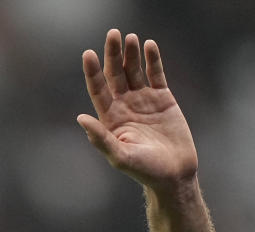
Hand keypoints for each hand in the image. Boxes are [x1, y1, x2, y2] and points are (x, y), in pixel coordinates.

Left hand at [78, 29, 197, 197]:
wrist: (174, 174)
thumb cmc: (144, 170)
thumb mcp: (119, 156)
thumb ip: (100, 138)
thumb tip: (81, 118)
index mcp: (110, 118)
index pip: (98, 89)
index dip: (92, 72)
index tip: (88, 54)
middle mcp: (124, 106)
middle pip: (115, 74)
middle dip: (113, 55)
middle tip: (112, 33)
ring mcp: (143, 100)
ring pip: (134, 71)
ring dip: (131, 54)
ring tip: (129, 37)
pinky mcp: (163, 98)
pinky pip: (156, 74)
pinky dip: (153, 60)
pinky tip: (149, 45)